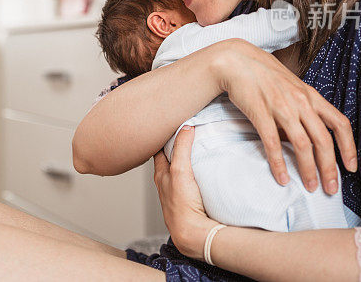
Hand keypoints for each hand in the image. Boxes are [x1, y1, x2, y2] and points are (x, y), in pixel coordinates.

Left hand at [153, 125, 218, 259]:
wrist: (193, 234)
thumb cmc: (182, 205)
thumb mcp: (180, 170)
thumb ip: (182, 148)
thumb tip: (186, 127)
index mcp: (161, 175)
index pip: (158, 150)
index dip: (162, 137)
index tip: (170, 125)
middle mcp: (166, 183)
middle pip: (168, 160)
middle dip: (173, 148)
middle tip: (183, 133)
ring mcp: (177, 193)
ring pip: (178, 172)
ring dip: (184, 161)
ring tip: (195, 149)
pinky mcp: (188, 202)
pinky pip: (189, 183)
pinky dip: (193, 174)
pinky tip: (202, 172)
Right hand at [215, 39, 356, 194]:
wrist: (237, 61)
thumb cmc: (265, 75)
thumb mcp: (293, 87)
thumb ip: (304, 109)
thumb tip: (309, 139)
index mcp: (311, 96)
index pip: (340, 123)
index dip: (349, 148)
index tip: (351, 168)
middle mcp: (300, 102)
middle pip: (323, 140)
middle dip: (329, 168)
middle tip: (331, 189)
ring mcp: (281, 107)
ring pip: (302, 144)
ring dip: (308, 169)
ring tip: (310, 187)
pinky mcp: (261, 113)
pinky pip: (273, 143)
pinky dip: (279, 163)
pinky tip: (282, 178)